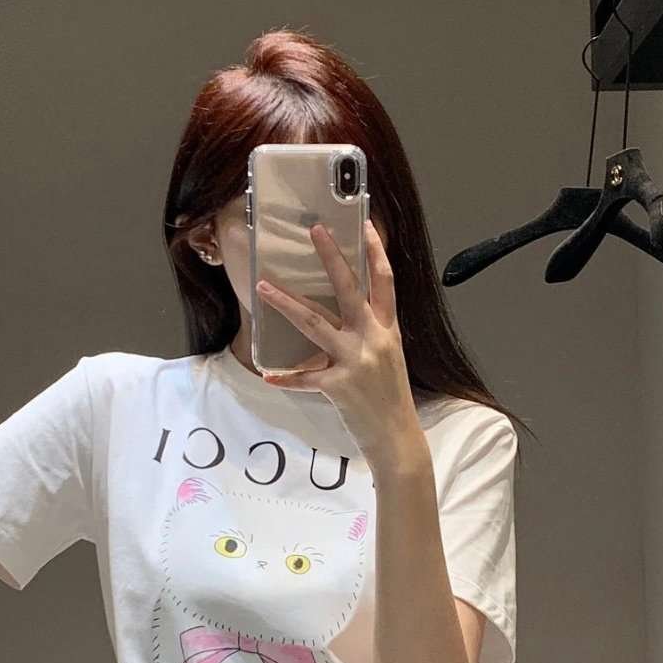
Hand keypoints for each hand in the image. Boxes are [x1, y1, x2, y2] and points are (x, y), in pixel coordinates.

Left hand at [254, 220, 422, 469]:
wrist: (397, 437)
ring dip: (287, 304)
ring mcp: (355, 361)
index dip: (377, 252)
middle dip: (331, 258)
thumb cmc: (390, 397)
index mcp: (388, 330)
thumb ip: (372, 334)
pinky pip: (306, 378)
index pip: (385, 282)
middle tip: (315, 231)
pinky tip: (269, 377)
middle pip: (349, 290)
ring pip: (315, 323)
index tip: (365, 225)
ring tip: (265, 288)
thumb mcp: (389, 358)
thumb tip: (348, 316)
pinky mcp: (339, 386)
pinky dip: (287, 378)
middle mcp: (373, 339)